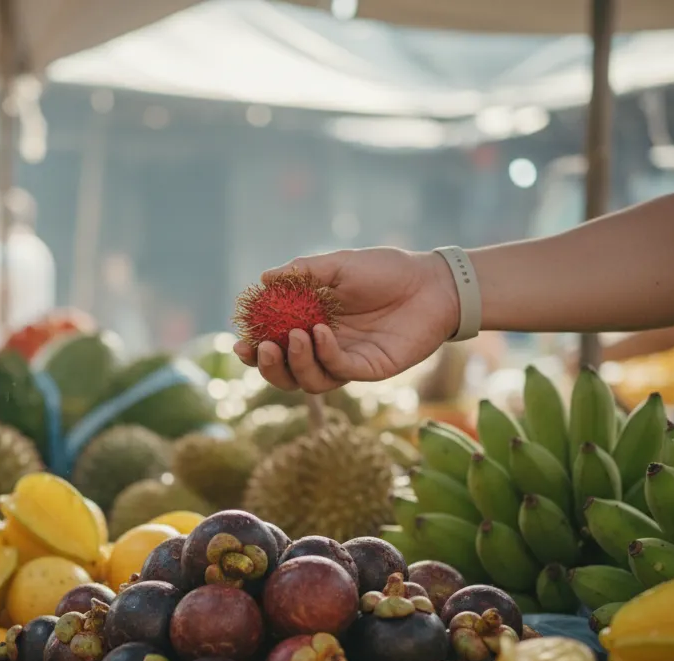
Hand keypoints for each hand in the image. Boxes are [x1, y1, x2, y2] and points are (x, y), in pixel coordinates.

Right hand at [234, 247, 460, 392]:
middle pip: (287, 373)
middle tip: (262, 348)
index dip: (256, 349)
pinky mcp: (369, 369)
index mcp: (312, 325)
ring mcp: (347, 361)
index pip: (276, 345)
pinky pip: (338, 370)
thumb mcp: (339, 265)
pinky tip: (322, 332)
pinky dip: (324, 354)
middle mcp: (326, 349)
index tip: (240, 342)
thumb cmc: (387, 271)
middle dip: (268, 366)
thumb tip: (264, 279)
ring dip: (295, 363)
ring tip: (294, 336)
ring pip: (309, 380)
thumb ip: (303, 272)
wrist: (432, 283)